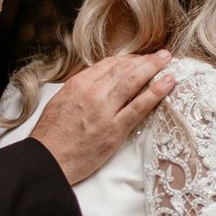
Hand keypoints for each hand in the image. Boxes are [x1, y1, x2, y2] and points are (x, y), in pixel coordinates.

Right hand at [30, 50, 174, 184]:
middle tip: (161, 55)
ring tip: (167, 60)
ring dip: (153, 68)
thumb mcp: (60, 102)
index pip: (108, 65)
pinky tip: (168, 83)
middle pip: (124, 69)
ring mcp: (105, 110)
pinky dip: (156, 92)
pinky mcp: (115, 129)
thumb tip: (94, 83)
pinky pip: (140, 106)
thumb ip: (79, 90)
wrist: (47, 160)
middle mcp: (93, 92)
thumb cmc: (51, 136)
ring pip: (134, 81)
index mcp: (78, 84)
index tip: (139, 58)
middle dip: (144, 60)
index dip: (127, 60)